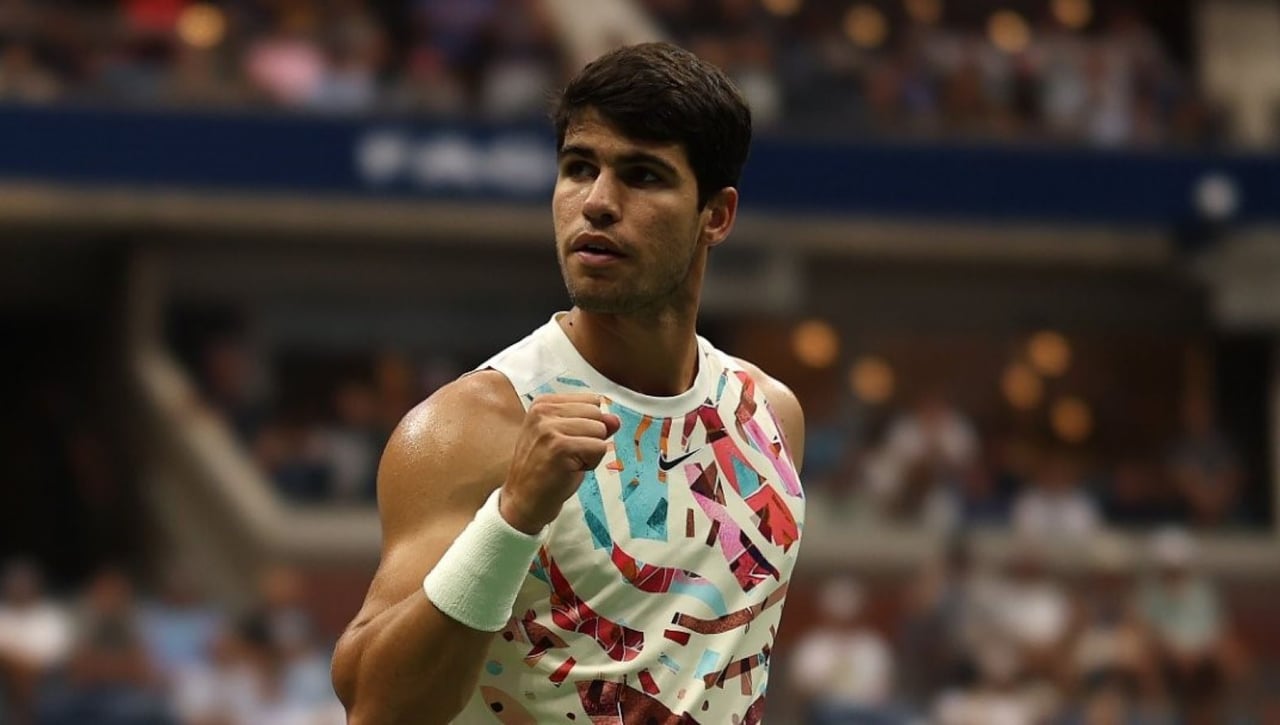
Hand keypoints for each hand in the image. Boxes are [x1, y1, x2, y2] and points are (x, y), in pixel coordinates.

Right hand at [499, 394, 620, 533]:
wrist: (523, 500)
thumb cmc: (545, 470)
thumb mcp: (567, 438)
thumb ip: (591, 424)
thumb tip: (615, 419)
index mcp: (543, 403)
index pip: (591, 400)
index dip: (587, 424)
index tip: (567, 441)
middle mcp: (543, 411)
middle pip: (596, 413)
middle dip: (591, 437)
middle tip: (568, 454)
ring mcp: (550, 428)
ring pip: (600, 430)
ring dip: (591, 451)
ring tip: (568, 462)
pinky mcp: (560, 447)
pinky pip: (599, 448)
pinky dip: (592, 463)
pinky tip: (570, 470)